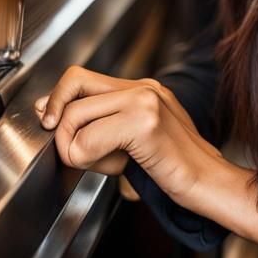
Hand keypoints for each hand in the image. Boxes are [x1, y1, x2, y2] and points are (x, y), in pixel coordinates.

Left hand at [35, 66, 226, 204]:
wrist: (209, 181)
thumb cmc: (172, 167)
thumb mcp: (130, 141)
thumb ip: (97, 124)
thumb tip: (49, 113)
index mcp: (141, 87)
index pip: (82, 76)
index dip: (58, 97)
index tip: (49, 121)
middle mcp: (143, 86)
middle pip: (74, 82)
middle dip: (58, 121)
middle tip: (69, 148)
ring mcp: (145, 100)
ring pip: (75, 115)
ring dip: (72, 148)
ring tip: (99, 163)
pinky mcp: (145, 122)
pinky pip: (88, 140)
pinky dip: (85, 159)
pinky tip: (111, 168)